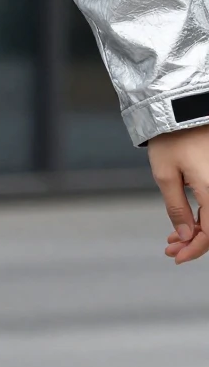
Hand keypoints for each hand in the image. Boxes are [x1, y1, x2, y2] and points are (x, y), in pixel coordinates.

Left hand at [148, 125, 208, 263]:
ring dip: (197, 231)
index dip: (195, 249)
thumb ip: (176, 208)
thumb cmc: (172, 138)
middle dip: (194, 243)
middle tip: (170, 250)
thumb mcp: (165, 174)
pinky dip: (201, 216)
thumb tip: (185, 236)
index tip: (176, 257)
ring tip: (173, 239)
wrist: (182, 109)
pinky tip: (186, 222)